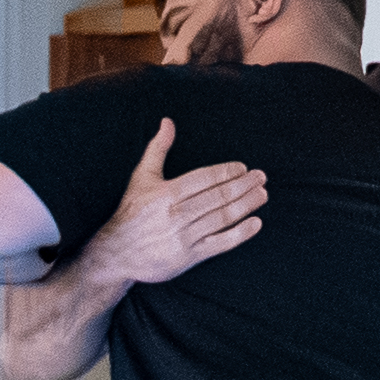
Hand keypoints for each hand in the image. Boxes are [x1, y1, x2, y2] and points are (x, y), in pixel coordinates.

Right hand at [72, 126, 263, 295]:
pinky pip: (220, 243)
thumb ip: (158, 149)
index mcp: (166, 193)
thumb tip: (167, 122)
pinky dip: (241, 233)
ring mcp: (183, 237)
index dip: (227, 172)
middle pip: (218, 197)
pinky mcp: (188, 257)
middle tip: (261, 177)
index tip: (243, 168)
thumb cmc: (132, 212)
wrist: (116, 254)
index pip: (205, 178)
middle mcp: (176, 214)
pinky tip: (255, 223)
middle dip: (244, 185)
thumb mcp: (141, 178)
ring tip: (262, 194)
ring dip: (247, 205)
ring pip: (223, 217)